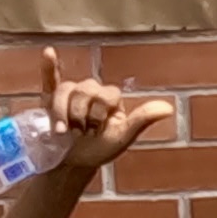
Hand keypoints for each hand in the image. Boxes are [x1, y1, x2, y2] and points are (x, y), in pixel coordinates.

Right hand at [36, 58, 174, 175]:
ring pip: (65, 90)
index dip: (98, 113)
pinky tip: (48, 53)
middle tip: (79, 134)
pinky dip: (48, 67)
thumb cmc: (100, 150)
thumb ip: (142, 120)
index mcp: (111, 98)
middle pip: (84, 89)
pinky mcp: (51, 98)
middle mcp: (92, 91)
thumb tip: (169, 108)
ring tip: (61, 131)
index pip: (106, 93)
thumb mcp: (122, 137)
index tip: (94, 132)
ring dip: (61, 111)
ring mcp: (71, 94)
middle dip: (80, 115)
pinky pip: (50, 79)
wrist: (73, 164)